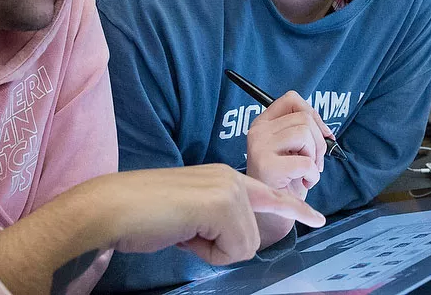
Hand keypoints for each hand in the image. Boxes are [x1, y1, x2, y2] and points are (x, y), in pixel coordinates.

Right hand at [96, 165, 323, 262]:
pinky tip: (184, 233)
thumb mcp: (189, 214)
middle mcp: (232, 177)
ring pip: (245, 245)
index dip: (294, 209)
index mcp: (223, 176)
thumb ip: (215, 219)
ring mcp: (229, 188)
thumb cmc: (141, 215)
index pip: (269, 194)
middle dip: (221, 248)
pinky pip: (234, 250)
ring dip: (212, 250)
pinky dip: (207, 253)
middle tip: (185, 232)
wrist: (112, 208)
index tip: (318, 219)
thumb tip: (230, 239)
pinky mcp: (223, 204)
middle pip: (253, 235)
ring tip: (182, 231)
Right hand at [245, 91, 331, 194]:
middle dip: (319, 141)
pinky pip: (305, 161)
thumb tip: (328, 132)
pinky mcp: (267, 166)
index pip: (291, 99)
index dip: (314, 114)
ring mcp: (259, 147)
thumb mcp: (293, 150)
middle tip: (315, 162)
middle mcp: (257, 131)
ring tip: (308, 172)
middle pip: (304, 117)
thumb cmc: (286, 180)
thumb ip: (303, 132)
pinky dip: (313, 174)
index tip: (323, 134)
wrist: (271, 214)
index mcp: (263, 123)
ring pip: (304, 134)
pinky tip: (305, 183)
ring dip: (315, 156)